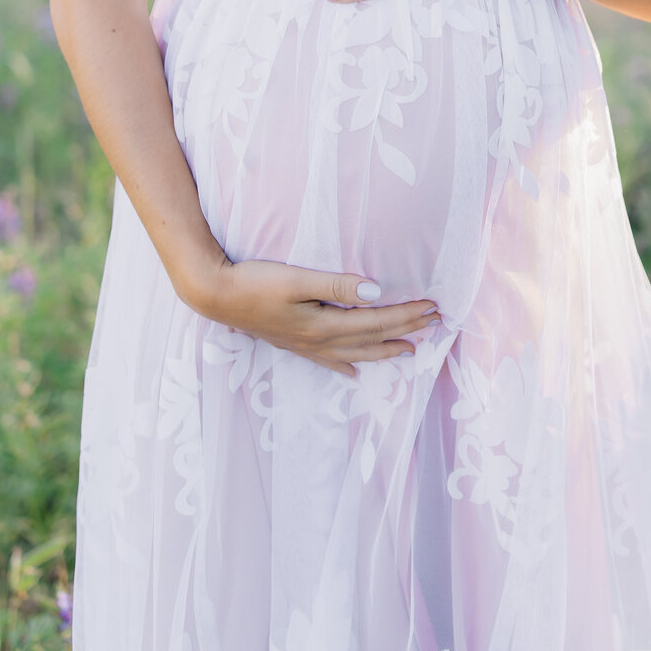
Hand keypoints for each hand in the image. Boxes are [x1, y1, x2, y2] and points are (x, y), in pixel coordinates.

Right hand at [190, 257, 439, 377]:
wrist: (215, 295)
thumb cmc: (255, 281)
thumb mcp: (296, 279)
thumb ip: (336, 286)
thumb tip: (376, 292)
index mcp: (324, 325)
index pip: (377, 321)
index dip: (407, 315)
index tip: (433, 308)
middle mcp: (319, 341)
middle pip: (372, 339)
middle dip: (406, 331)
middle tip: (435, 325)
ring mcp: (305, 346)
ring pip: (355, 353)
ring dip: (384, 351)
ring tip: (408, 351)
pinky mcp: (292, 343)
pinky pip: (329, 361)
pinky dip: (346, 365)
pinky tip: (353, 371)